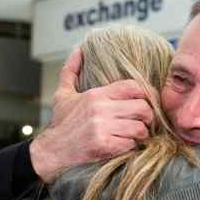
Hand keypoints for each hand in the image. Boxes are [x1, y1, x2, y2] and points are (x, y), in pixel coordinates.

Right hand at [30, 48, 153, 183]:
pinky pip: (130, 144)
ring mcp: (103, 129)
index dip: (145, 93)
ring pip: (140, 128)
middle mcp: (101, 110)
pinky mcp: (104, 146)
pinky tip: (124, 144)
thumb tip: (78, 50)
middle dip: (148, 116)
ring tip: (135, 134)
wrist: (51, 149)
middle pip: (142, 108)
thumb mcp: (63, 93)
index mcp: (96, 95)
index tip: (145, 100)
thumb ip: (71, 70)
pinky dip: (130, 146)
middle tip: (144, 120)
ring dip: (141, 133)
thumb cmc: (61, 122)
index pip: (133, 87)